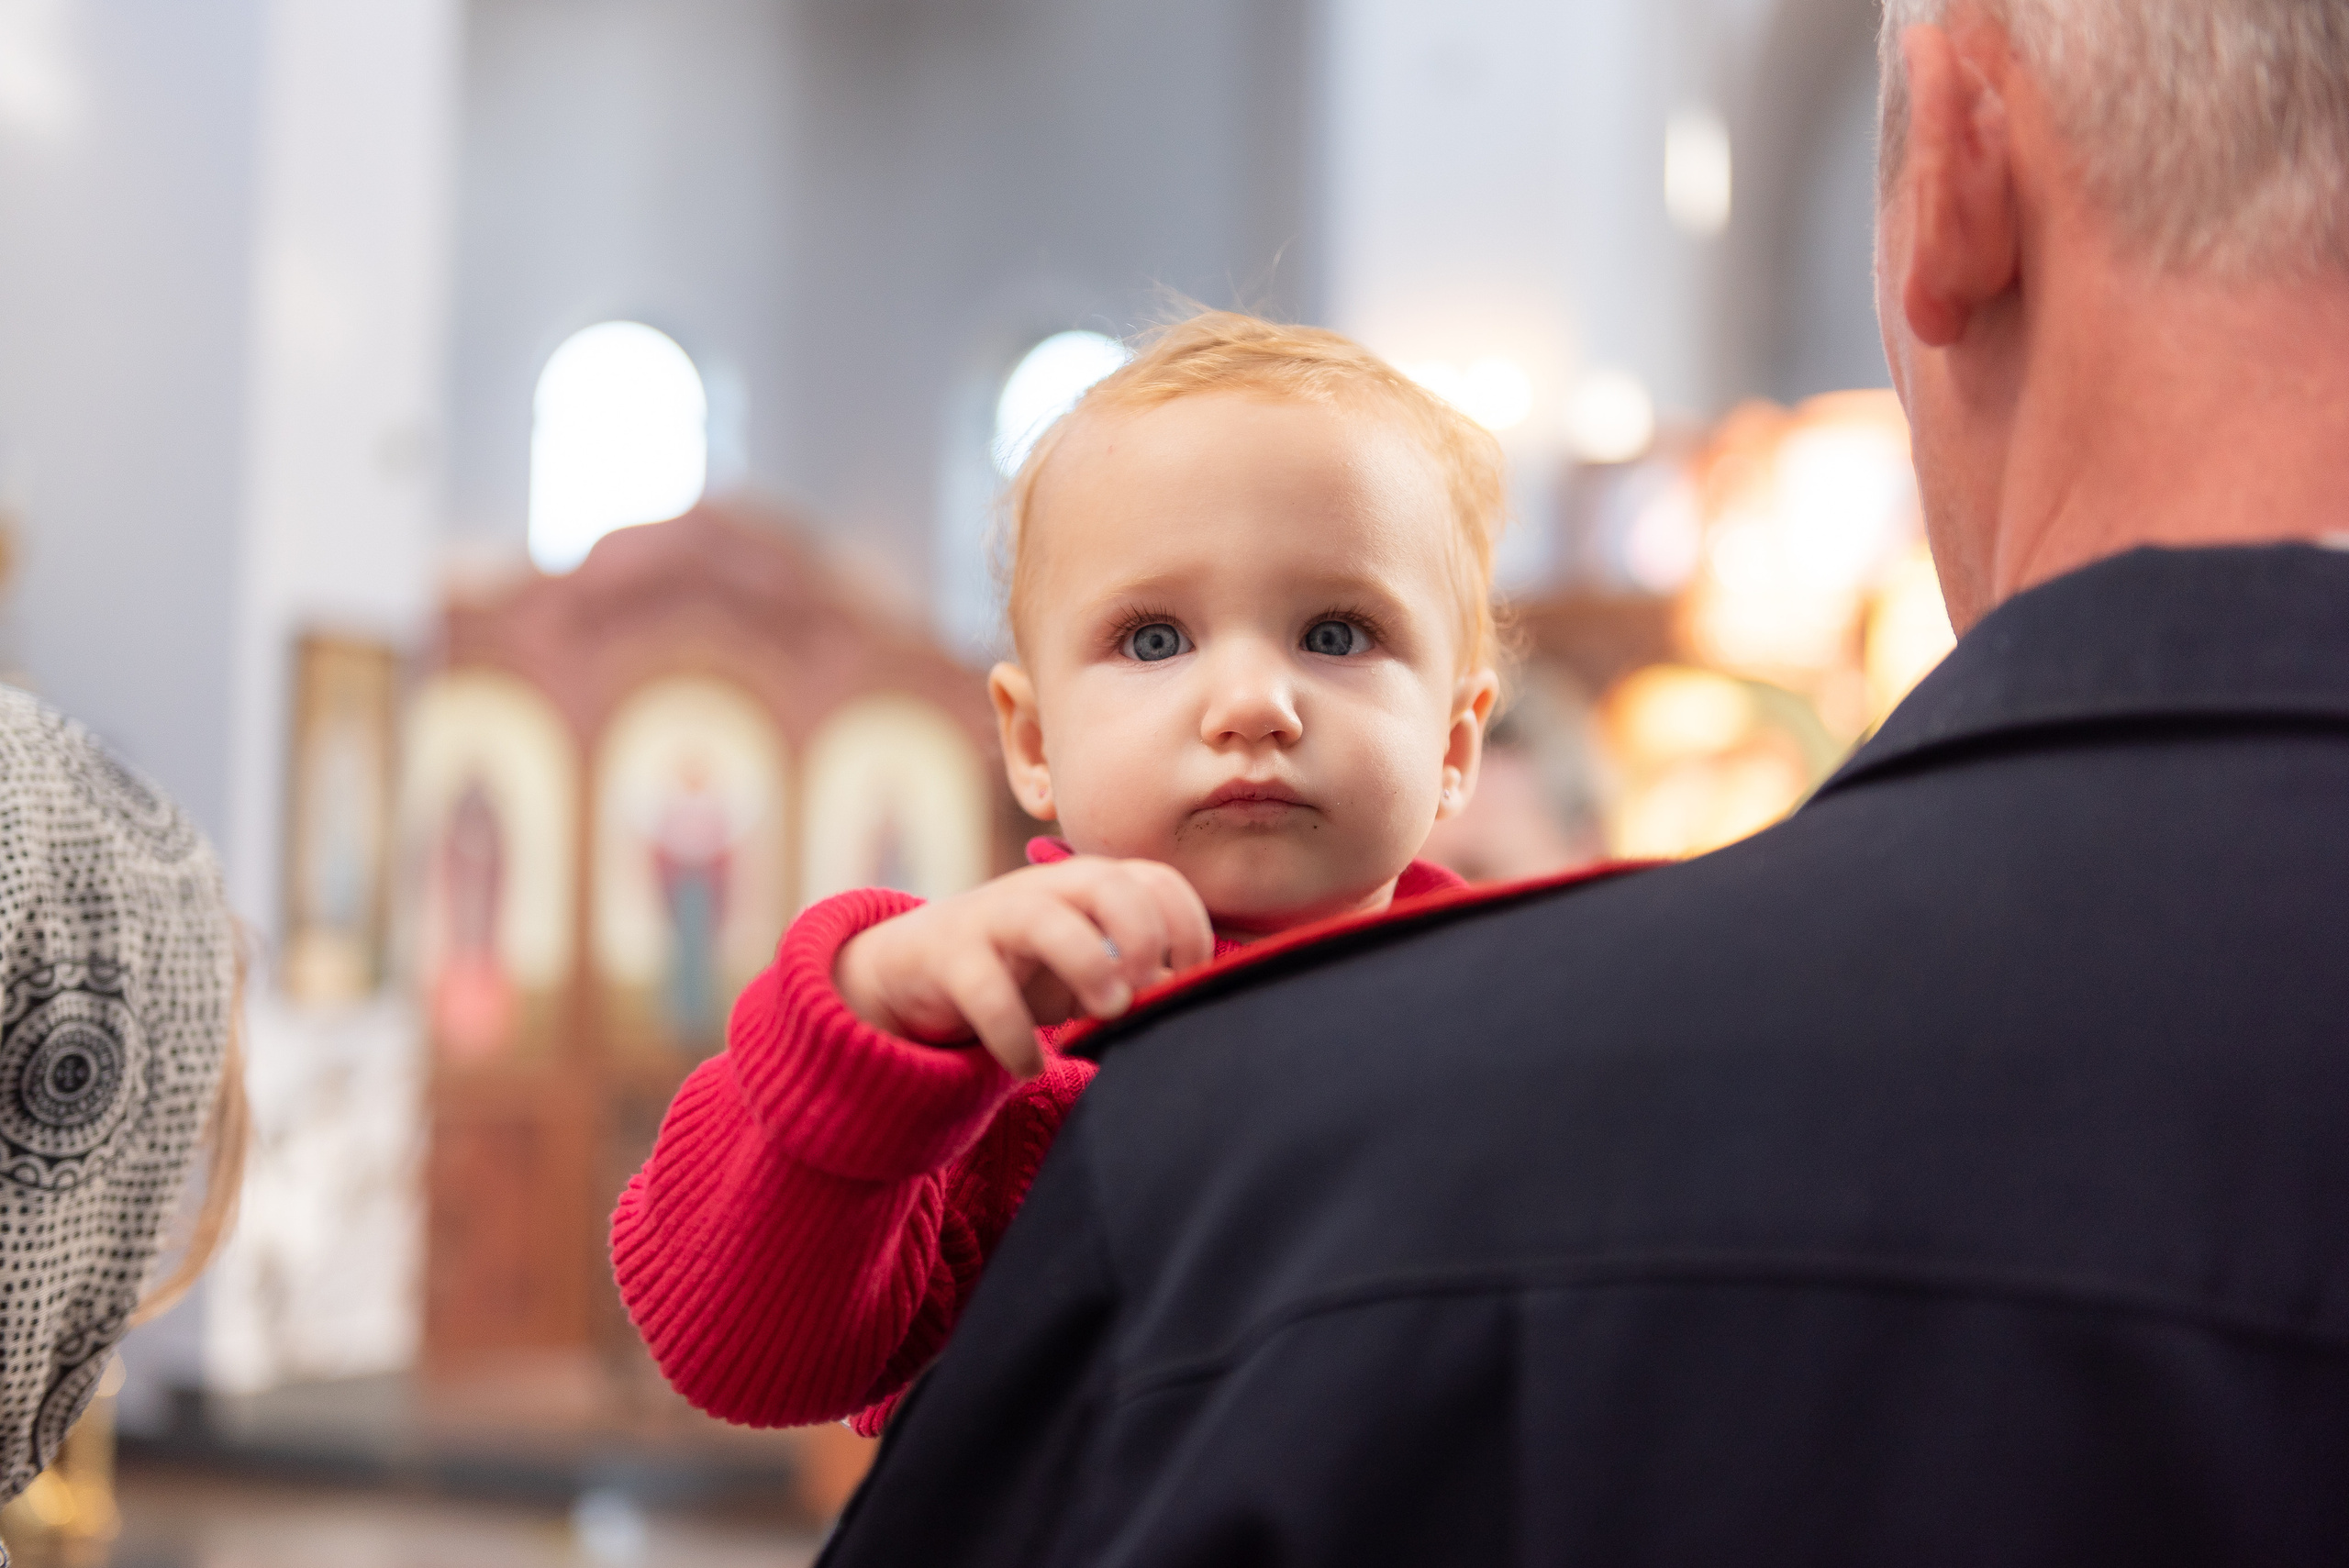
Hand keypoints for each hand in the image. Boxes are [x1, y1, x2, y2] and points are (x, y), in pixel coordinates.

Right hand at [835, 857, 1214, 1078]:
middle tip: (1148, 984)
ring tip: (1106, 1011)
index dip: (1187, 924)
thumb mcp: (1086, 967)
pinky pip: (983, 987)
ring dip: (1086, 962)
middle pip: (1106, 881)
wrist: (913, 968)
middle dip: (1141, 930)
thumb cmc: (1021, 968)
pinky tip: (1028, 1065)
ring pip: (1043, 918)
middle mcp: (1045, 888)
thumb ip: (1136, 975)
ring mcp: (993, 916)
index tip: (1193, 976)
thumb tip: (1188, 996)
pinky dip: (1011, 1033)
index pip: (1156, 878)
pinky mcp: (948, 955)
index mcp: (1089, 885)